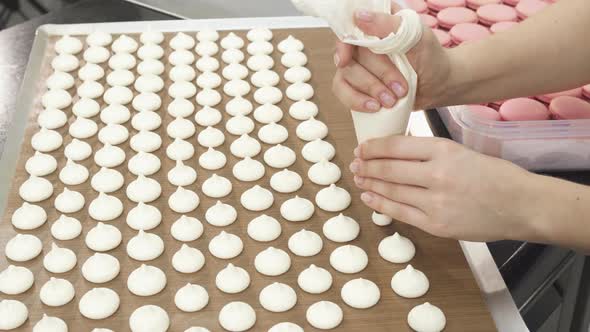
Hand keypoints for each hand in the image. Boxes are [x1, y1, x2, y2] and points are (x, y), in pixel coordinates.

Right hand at [332, 3, 450, 110]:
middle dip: (375, 75)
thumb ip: (390, 25)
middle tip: (399, 87)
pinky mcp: (357, 84)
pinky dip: (356, 101)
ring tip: (391, 100)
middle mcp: (362, 40)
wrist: (438, 86)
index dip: (343, 43)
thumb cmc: (431, 58)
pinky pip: (342, 91)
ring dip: (369, 89)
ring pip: (345, 75)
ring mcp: (358, 63)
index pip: (348, 26)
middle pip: (350, 55)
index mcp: (377, 21)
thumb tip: (359, 17)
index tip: (344, 59)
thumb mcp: (417, 37)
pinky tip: (374, 107)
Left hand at [349, 135, 540, 241]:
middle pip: (389, 169)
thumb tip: (394, 151)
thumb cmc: (494, 176)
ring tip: (358, 178)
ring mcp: (435, 202)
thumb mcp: (461, 152)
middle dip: (367, 166)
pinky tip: (370, 197)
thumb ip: (429, 152)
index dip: (374, 147)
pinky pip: (400, 213)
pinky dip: (381, 205)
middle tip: (355, 163)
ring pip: (391, 191)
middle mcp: (437, 175)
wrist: (520, 205)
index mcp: (444, 150)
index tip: (362, 148)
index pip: (397, 146)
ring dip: (370, 184)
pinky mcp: (436, 225)